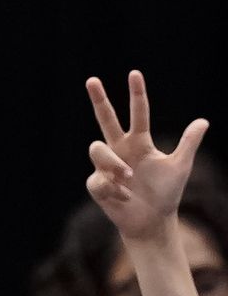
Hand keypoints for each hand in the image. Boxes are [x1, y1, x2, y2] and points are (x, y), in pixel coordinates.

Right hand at [86, 70, 209, 242]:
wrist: (152, 221)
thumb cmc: (166, 193)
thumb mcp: (180, 167)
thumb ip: (188, 143)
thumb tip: (203, 121)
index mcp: (139, 143)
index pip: (138, 114)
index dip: (137, 94)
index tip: (135, 74)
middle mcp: (120, 149)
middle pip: (105, 119)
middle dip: (99, 99)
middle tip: (92, 80)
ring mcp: (105, 166)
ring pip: (97, 150)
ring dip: (112, 164)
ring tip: (127, 178)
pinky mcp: (96, 183)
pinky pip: (99, 178)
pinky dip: (114, 189)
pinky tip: (124, 198)